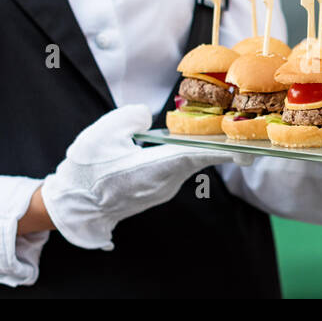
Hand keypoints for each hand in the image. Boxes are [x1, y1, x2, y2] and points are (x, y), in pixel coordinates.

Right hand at [39, 105, 247, 249]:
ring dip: (199, 148)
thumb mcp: (102, 133)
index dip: (225, 150)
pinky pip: (176, 170)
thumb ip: (130, 116)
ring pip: (187, 164)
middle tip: (239, 128)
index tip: (248, 148)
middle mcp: (165, 184)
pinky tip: (185, 143)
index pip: (199, 156)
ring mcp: (162, 191)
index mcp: (155, 168)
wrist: (72, 206)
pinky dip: (185, 156)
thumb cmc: (86, 170)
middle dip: (218, 143)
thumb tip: (146, 113)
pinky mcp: (156, 193)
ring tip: (214, 129)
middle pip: (199, 159)